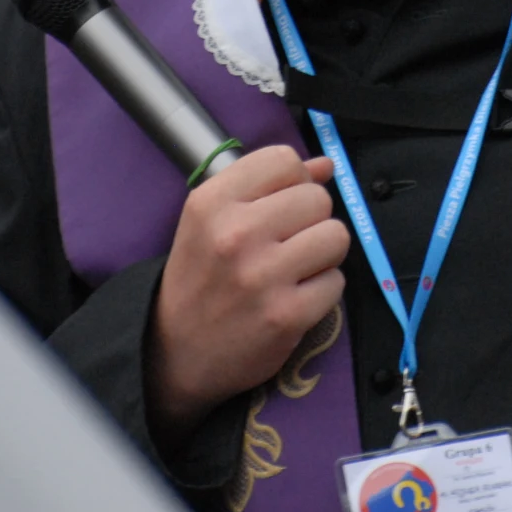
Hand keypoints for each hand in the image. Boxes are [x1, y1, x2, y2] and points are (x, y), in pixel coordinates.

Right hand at [146, 147, 348, 446]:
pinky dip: (323, 290)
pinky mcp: (287, 315)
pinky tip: (295, 297)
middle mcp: (236, 233)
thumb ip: (268, 185)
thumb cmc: (200, 277)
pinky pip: (337, 281)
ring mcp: (263, 276)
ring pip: (336, 236)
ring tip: (296, 268)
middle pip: (317, 198)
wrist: (174, 351)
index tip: (281, 203)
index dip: (293, 180)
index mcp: (212, 202)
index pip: (284, 160)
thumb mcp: (213, 220)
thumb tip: (324, 165)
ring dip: (323, 253)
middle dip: (311, 219)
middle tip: (287, 243)